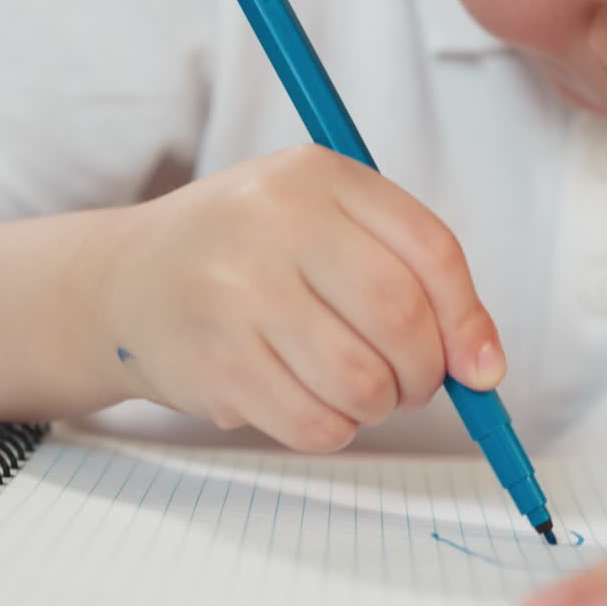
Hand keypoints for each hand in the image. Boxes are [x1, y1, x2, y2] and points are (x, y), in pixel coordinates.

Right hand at [94, 144, 503, 450]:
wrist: (123, 280)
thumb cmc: (248, 255)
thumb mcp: (324, 224)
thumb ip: (407, 274)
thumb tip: (483, 366)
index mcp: (318, 177)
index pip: (430, 250)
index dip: (469, 319)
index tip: (481, 367)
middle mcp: (275, 223)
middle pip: (401, 320)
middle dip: (425, 373)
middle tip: (413, 384)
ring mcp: (238, 293)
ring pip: (363, 382)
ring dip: (379, 405)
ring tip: (358, 390)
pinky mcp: (216, 362)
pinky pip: (315, 424)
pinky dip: (334, 429)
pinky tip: (311, 403)